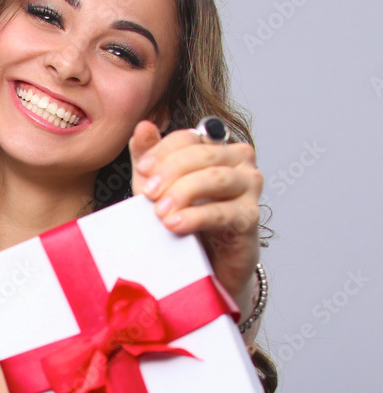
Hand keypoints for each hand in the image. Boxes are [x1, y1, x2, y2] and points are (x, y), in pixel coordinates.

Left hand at [128, 120, 262, 304]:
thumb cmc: (185, 221)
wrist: (206, 265)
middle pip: (203, 154)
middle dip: (171, 171)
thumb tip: (143, 128)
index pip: (188, 137)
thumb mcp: (159, 188)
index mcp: (216, 148)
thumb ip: (149, 158)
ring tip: (160, 212)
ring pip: (215, 178)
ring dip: (183, 193)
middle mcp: (239, 161)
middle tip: (148, 193)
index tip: (142, 169)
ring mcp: (249, 188)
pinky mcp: (249, 218)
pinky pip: (222, 212)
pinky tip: (175, 224)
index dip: (162, 150)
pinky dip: (195, 217)